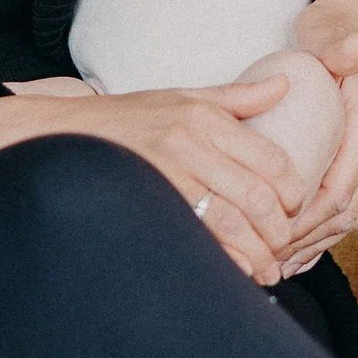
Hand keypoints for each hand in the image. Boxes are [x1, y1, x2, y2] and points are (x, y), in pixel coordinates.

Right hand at [0, 74, 302, 284]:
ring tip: (266, 270)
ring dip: (256, 254)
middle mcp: (189, 144)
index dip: (292, 191)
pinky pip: (197, 240)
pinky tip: (233, 273)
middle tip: (284, 247)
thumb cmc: (130, 118)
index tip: (294, 208)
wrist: (63, 137)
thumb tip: (286, 84)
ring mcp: (167, 176)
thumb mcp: (183, 96)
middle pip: (256, 197)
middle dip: (279, 231)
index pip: (271, 158)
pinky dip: (223, 261)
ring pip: (230, 224)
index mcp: (205, 117)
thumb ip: (237, 97)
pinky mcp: (149, 205)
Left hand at [278, 0, 357, 276]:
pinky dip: (332, 227)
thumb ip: (338, 51)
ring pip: (353, 213)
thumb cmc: (339, 24)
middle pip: (345, 213)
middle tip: (266, 258)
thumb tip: (356, 49)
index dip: (302, 223)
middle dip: (306, 241)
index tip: (267, 236)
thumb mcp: (329, 34)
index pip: (336, 194)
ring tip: (281, 261)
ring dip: (319, 241)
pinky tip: (307, 248)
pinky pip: (357, 199)